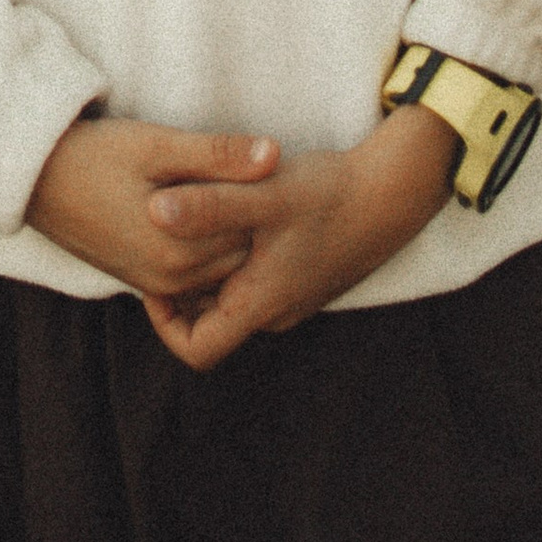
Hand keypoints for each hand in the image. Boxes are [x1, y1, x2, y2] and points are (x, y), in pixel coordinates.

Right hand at [27, 116, 279, 297]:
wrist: (34, 181)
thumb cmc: (96, 155)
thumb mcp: (157, 146)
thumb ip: (219, 154)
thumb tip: (276, 154)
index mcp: (179, 250)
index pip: (251, 228)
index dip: (259, 192)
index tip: (257, 161)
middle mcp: (171, 280)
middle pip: (240, 251)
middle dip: (249, 217)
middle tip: (248, 173)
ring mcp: (158, 285)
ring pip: (221, 264)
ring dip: (228, 231)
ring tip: (223, 186)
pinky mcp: (146, 282)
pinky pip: (197, 272)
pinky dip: (207, 245)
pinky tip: (201, 211)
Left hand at [137, 106, 456, 371]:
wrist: (392, 192)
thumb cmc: (327, 194)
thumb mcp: (261, 194)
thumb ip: (208, 204)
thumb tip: (150, 211)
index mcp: (261, 305)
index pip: (197, 349)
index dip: (164, 322)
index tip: (154, 277)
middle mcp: (275, 312)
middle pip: (211, 323)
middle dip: (181, 290)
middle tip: (161, 244)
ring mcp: (292, 296)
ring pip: (232, 299)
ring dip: (207, 271)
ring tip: (190, 222)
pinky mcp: (303, 275)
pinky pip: (254, 281)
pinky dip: (232, 259)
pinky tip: (229, 216)